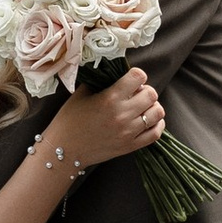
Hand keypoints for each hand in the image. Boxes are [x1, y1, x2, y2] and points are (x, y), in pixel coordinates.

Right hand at [47, 71, 167, 173]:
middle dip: (146, 90)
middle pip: (151, 94)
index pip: (138, 77)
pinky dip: (157, 124)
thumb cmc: (69, 120)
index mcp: (110, 98)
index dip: (137, 75)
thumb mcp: (81, 94)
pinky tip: (149, 120)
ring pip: (157, 113)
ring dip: (152, 107)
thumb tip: (113, 72)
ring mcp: (128, 132)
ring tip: (142, 107)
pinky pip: (155, 133)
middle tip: (136, 94)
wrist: (64, 150)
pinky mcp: (130, 146)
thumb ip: (99, 81)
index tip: (131, 79)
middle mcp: (122, 114)